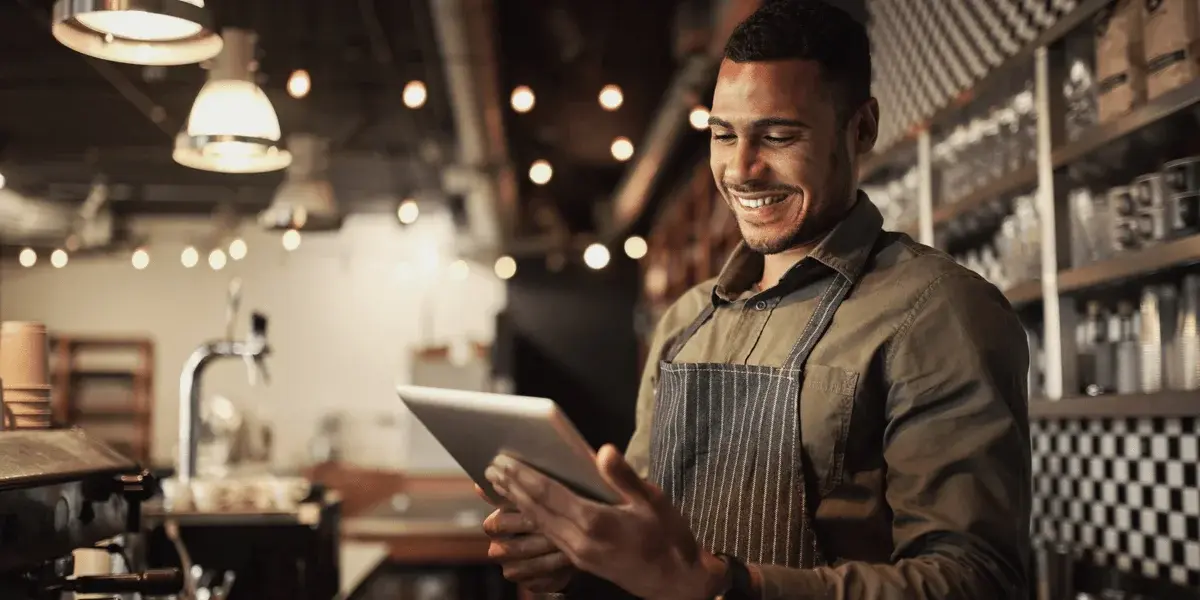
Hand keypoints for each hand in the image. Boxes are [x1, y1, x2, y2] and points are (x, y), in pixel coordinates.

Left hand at [485, 445, 726, 599]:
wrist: (676, 582)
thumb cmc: (669, 536)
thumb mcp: (654, 501)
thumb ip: (625, 476)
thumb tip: (603, 450)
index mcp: (596, 522)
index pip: (550, 494)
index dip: (524, 476)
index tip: (503, 460)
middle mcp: (580, 541)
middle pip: (537, 509)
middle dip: (512, 488)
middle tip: (489, 468)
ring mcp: (578, 554)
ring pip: (539, 524)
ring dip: (517, 503)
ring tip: (497, 485)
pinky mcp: (580, 561)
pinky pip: (548, 536)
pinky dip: (532, 518)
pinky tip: (524, 509)